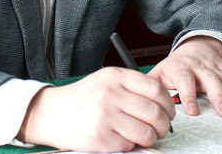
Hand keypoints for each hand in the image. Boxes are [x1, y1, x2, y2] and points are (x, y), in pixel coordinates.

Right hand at [17, 66, 175, 151]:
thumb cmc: (84, 98)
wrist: (52, 112)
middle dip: (163, 125)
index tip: (169, 112)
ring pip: (146, 133)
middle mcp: (111, 93)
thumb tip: (164, 103)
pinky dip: (130, 145)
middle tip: (160, 129)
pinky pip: (129, 145)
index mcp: (116, 76)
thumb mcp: (106, 81)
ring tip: (142, 136)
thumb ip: (132, 87)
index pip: (156, 90)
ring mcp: (105, 116)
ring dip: (150, 138)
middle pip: (155, 113)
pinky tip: (121, 139)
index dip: (169, 104)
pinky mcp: (99, 137)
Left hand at [148, 36, 221, 117]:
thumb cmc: (176, 66)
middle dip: (218, 97)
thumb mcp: (160, 71)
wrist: (194, 47)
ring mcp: (218, 70)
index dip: (188, 95)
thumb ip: (152, 84)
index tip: (193, 111)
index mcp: (182, 68)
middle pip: (211, 82)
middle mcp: (201, 68)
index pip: (185, 80)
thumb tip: (141, 99)